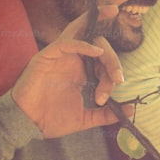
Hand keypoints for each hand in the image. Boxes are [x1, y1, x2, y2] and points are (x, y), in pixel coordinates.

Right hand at [13, 6, 126, 137]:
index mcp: (82, 71)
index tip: (116, 90)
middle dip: (113, 61)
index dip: (114, 72)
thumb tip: (131, 111)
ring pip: (82, 35)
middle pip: (98, 44)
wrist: (28, 125)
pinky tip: (96, 52)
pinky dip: (82, 44)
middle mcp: (73, 60)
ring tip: (112, 57)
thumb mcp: (86, 118)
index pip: (104, 60)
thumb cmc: (52, 119)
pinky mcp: (46, 57)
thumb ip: (106, 114)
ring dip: (101, 44)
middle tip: (118, 80)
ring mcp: (59, 57)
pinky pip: (66, 42)